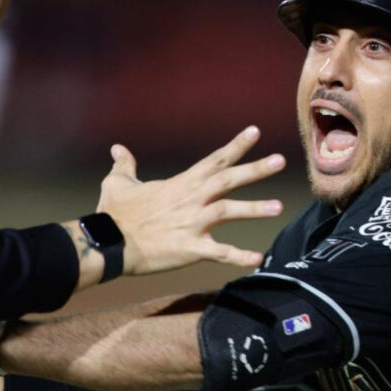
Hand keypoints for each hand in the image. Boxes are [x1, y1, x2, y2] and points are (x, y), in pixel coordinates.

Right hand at [97, 126, 284, 275]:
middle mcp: (192, 200)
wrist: (109, 243)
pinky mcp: (191, 248)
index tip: (255, 132)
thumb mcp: (118, 184)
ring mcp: (193, 224)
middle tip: (280, 160)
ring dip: (255, 209)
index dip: (235, 146)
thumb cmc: (113, 213)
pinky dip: (239, 256)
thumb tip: (117, 149)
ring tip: (278, 207)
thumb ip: (124, 165)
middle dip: (255, 169)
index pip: (214, 160)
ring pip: (229, 211)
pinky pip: (220, 253)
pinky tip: (258, 258)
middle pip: (228, 179)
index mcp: (181, 183)